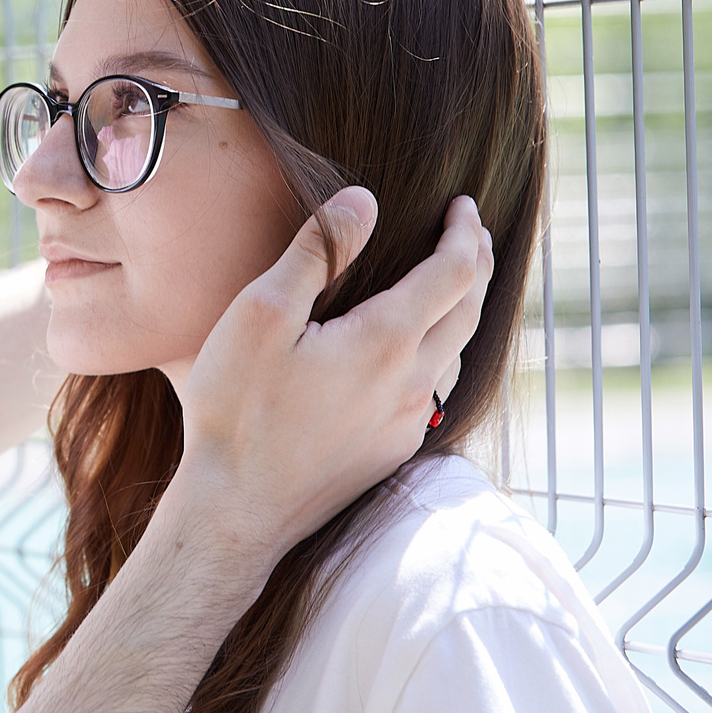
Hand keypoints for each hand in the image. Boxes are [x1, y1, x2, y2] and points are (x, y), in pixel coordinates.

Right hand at [170, 189, 492, 551]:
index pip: (454, 271)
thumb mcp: (261, 313)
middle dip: (476, 266)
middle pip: (469, 311)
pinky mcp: (390, 453)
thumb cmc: (237, 410)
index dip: (465, 232)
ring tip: (454, 287)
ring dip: (463, 312)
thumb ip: (317, 252)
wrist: (236, 511)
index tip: (463, 205)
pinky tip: (419, 356)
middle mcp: (412, 383)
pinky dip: (441, 355)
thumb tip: (364, 201)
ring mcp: (405, 424)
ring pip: (457, 355)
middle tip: (472, 234)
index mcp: (387, 340)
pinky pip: (435, 393)